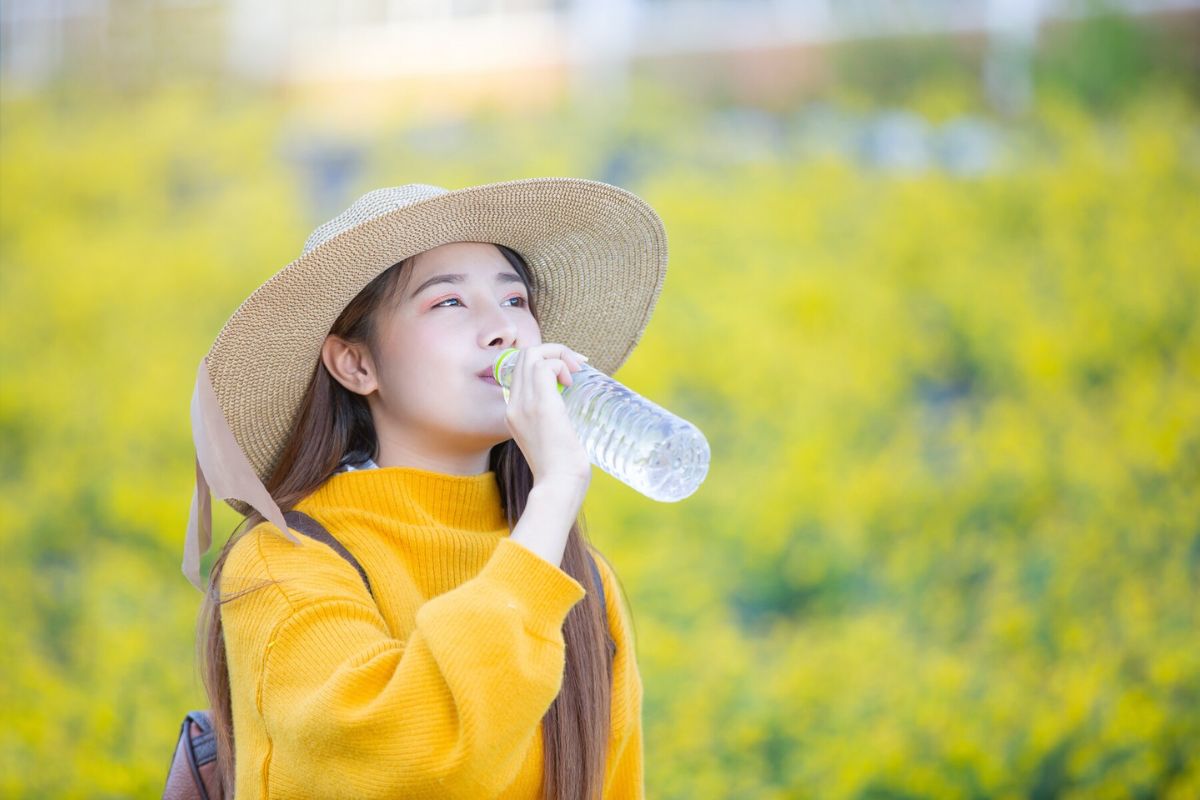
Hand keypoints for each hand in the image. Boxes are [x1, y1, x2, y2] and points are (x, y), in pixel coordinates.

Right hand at [502, 343, 590, 487]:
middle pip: (524, 356)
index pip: (521, 371)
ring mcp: (524, 404)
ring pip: (532, 354)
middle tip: (576, 367)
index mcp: (514, 413)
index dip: (545, 362)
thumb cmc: (561, 469)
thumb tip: (570, 415)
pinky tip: (572, 380)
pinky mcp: (541, 404)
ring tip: (575, 372)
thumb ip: (552, 422)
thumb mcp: (550, 439)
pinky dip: (561, 363)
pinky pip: (545, 365)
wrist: (558, 486)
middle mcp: (514, 405)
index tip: (569, 372)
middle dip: (553, 352)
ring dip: (558, 354)